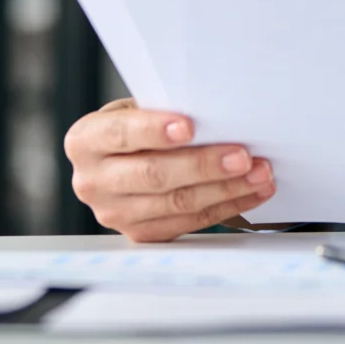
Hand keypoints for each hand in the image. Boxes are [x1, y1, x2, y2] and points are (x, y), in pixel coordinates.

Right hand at [63, 97, 276, 242]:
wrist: (118, 161)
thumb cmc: (134, 128)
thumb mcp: (134, 110)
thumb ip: (160, 111)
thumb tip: (214, 111)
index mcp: (85, 141)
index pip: (120, 134)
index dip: (154, 130)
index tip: (189, 127)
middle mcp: (92, 181)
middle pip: (154, 175)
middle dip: (204, 165)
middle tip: (242, 155)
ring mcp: (115, 213)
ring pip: (177, 203)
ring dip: (226, 189)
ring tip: (258, 174)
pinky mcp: (141, 234)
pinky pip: (189, 223)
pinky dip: (226, 206)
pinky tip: (250, 192)